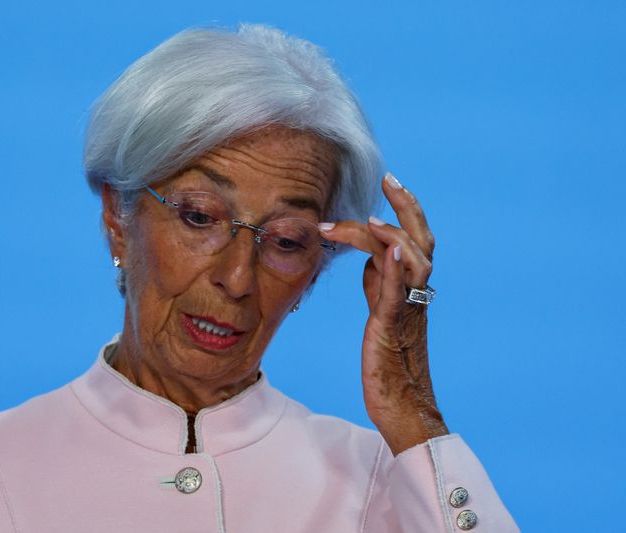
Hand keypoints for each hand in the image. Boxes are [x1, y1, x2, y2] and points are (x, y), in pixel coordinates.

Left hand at [319, 173, 447, 454]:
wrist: (402, 405)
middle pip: (422, 240)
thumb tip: (370, 257)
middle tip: (390, 179)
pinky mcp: (392, 328)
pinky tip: (381, 249)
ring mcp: (407, 309)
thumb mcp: (381, 312)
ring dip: (392, 235)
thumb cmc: (389, 360)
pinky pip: (396, 293)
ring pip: (414, 261)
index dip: (402, 209)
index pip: (412, 238)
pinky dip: (391, 269)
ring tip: (369, 219)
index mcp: (411, 287)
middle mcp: (416, 293)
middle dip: (407, 206)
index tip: (387, 181)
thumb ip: (378, 283)